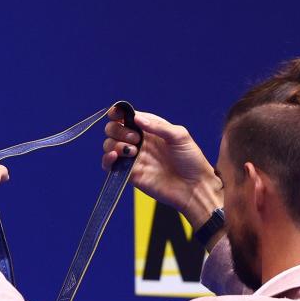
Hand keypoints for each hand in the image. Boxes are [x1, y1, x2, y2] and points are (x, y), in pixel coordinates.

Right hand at [101, 109, 221, 228]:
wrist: (193, 187)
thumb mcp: (179, 136)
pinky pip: (109, 165)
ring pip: (109, 145)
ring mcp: (132, 157)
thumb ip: (158, 126)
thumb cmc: (191, 160)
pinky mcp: (128, 173)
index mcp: (149, 128)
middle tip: (136, 139)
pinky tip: (114, 156)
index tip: (117, 115)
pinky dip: (106, 159)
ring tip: (132, 151)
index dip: (118, 113)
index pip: (127, 116)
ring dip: (115, 144)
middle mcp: (138, 141)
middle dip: (119, 130)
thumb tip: (136, 118)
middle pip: (113, 129)